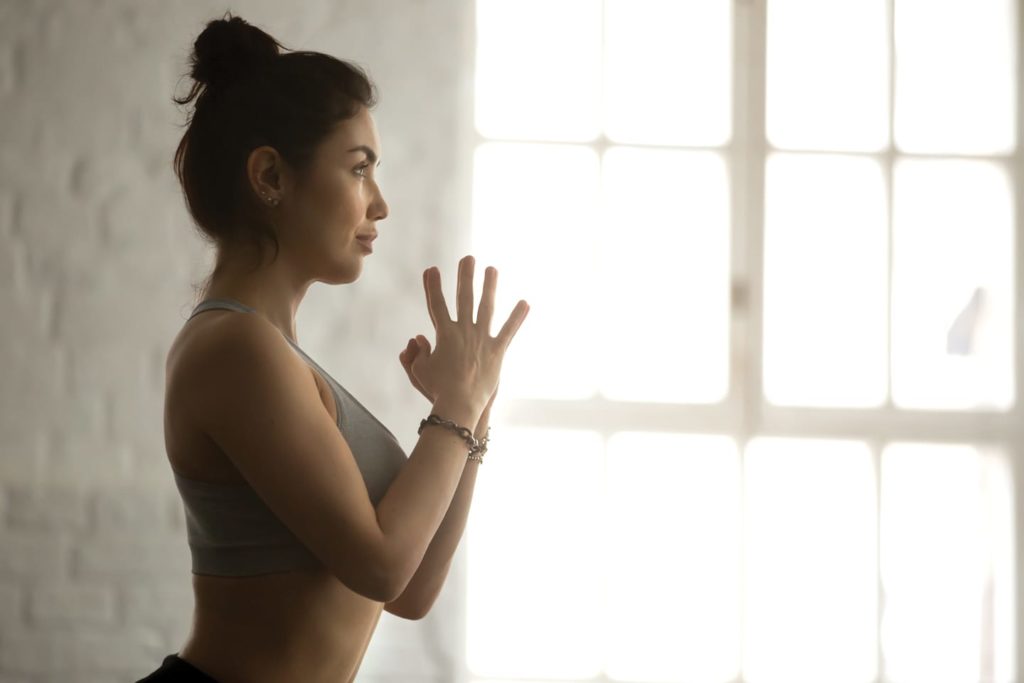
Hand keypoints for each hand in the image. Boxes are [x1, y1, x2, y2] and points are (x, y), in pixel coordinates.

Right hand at [401, 256, 527, 414]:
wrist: (459, 404)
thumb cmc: (437, 389)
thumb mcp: (419, 370)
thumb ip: (416, 352)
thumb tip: (417, 338)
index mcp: (444, 334)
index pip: (436, 304)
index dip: (432, 286)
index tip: (431, 270)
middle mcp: (464, 331)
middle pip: (464, 298)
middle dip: (466, 276)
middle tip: (468, 258)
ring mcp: (482, 339)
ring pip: (486, 307)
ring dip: (489, 287)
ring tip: (492, 270)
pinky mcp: (497, 351)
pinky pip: (508, 331)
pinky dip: (517, 317)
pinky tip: (525, 303)